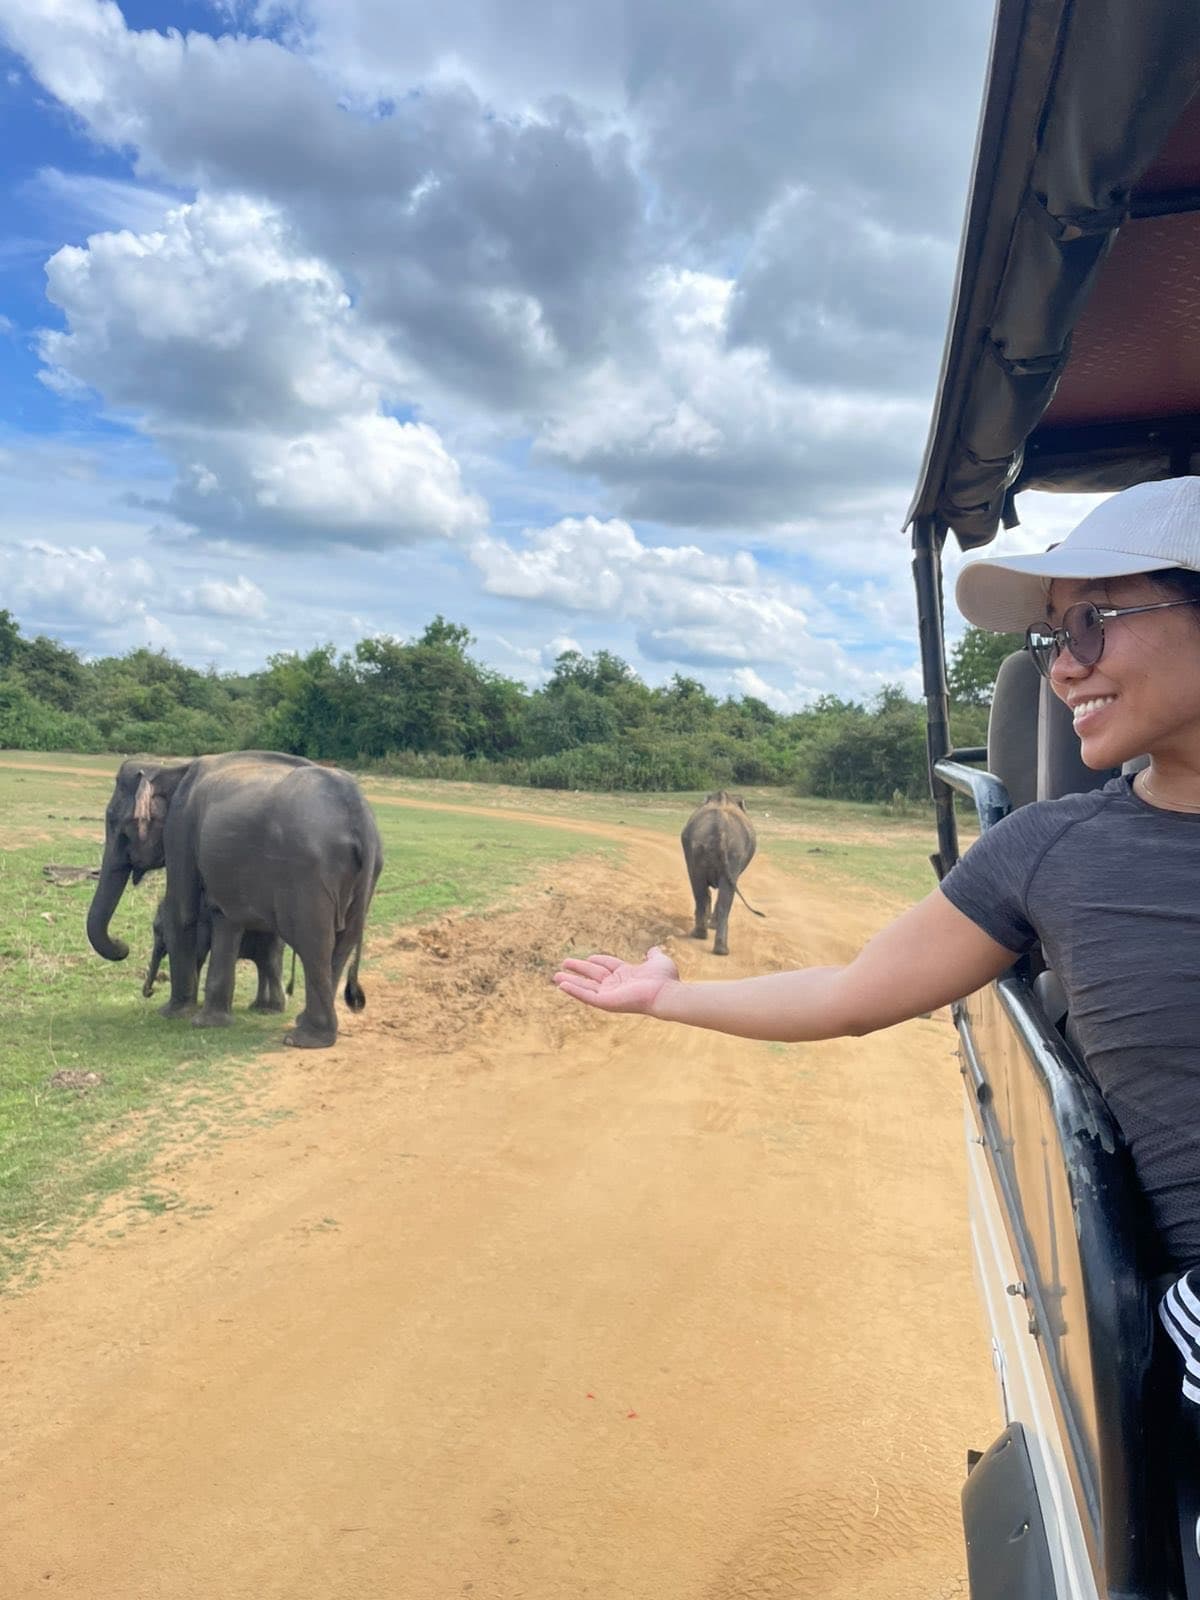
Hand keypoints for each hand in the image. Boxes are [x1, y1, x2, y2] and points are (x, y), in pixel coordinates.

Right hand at [553, 945, 679, 1014]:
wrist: (666, 993)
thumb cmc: (665, 979)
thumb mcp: (659, 961)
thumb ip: (654, 956)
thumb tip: (653, 950)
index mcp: (626, 975)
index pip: (608, 966)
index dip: (598, 960)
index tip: (589, 957)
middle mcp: (616, 985)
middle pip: (593, 975)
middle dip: (578, 970)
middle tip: (564, 964)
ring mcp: (610, 994)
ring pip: (585, 987)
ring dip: (570, 982)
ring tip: (555, 976)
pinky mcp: (606, 1002)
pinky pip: (586, 996)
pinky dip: (573, 991)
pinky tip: (561, 986)